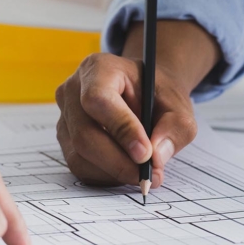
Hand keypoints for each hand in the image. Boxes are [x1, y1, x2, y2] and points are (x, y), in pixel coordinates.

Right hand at [55, 54, 196, 187]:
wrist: (145, 94)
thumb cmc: (158, 95)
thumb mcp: (178, 104)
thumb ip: (175, 127)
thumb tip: (156, 157)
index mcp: (99, 68)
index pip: (98, 99)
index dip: (121, 129)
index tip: (145, 153)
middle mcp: (73, 90)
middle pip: (84, 134)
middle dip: (119, 161)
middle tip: (149, 175)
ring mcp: (65, 116)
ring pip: (80, 156)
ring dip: (114, 171)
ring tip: (143, 171)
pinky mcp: (65, 140)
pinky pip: (80, 167)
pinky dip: (106, 175)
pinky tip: (127, 168)